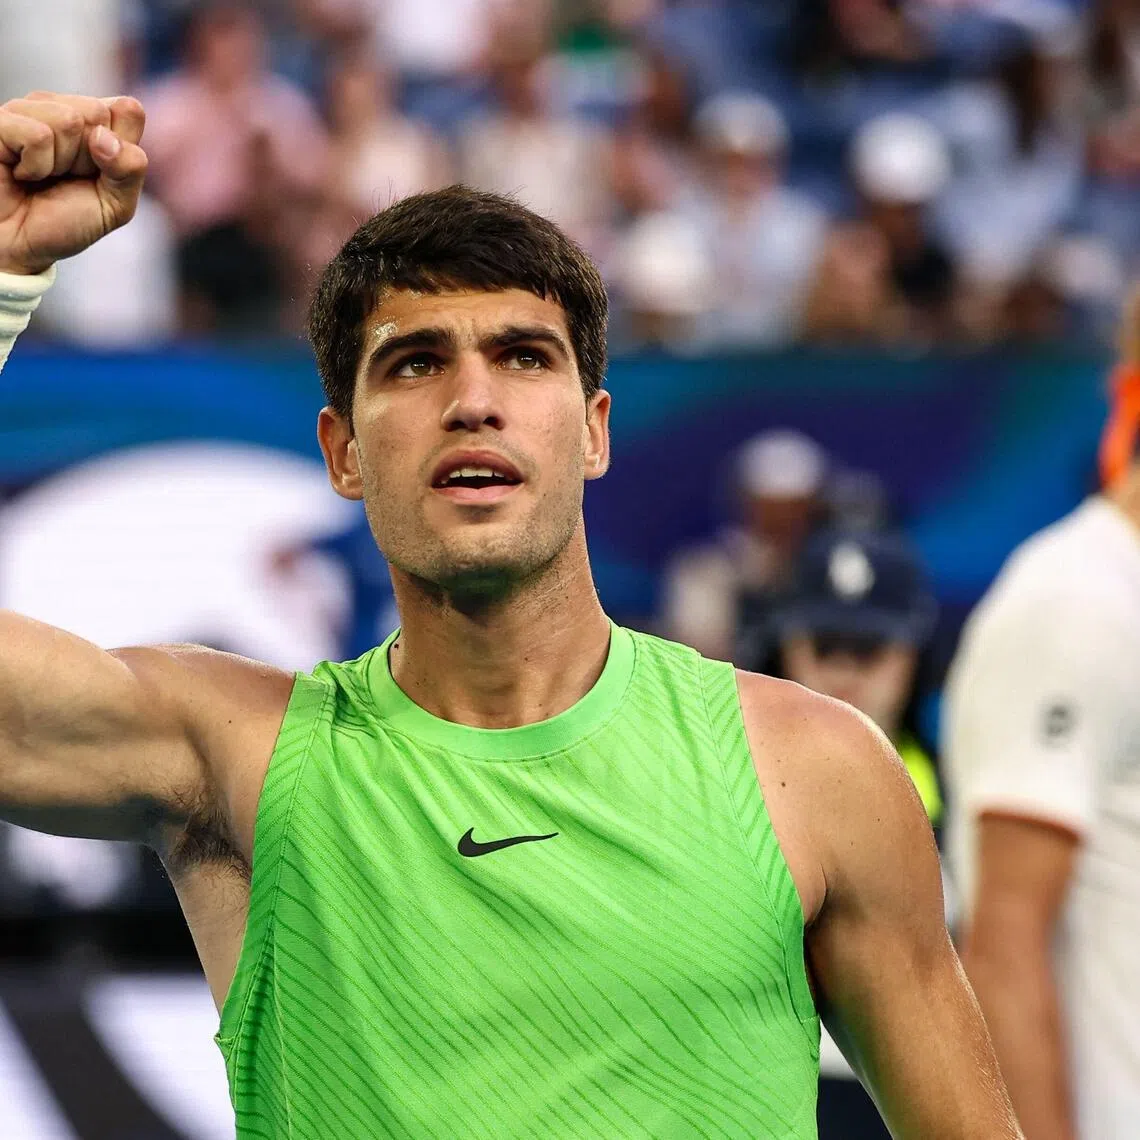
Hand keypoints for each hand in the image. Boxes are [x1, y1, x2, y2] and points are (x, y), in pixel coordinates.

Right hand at [0, 92, 146, 275]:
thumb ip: (130, 169)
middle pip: (98, 113)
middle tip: (66, 178)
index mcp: (96, 123)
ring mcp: (29, 110)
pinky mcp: (1, 121)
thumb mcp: (115, 205)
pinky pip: (38, 135)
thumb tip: (103, 136)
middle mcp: (62, 107)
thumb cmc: (65, 221)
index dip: (121, 152)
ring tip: (42, 176)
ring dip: (60, 163)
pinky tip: (21, 173)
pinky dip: (36, 166)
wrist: (20, 244)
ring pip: (68, 120)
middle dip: (89, 159)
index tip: (99, 175)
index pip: (129, 111)